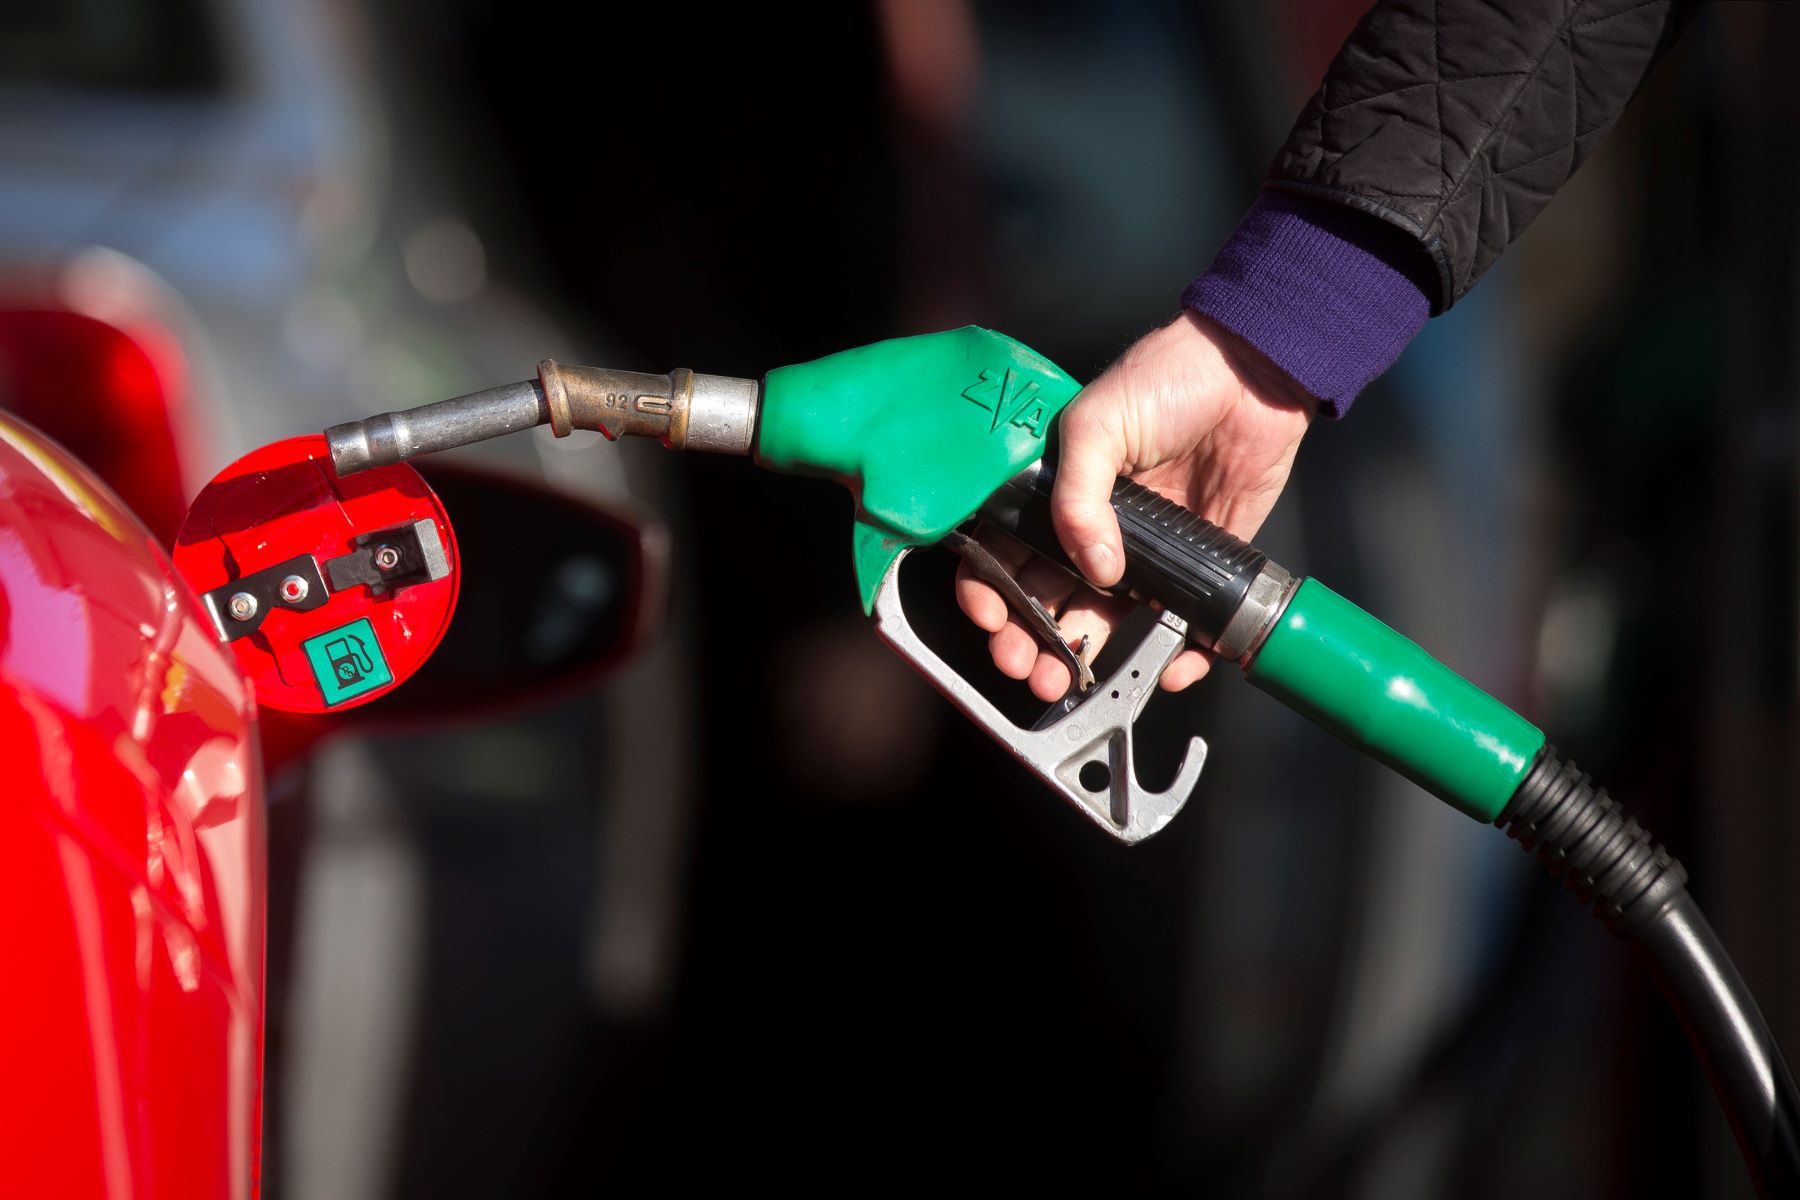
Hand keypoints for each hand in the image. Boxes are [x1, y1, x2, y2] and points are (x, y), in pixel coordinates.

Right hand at [955, 310, 1316, 699]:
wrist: (1254, 372)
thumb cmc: (1169, 375)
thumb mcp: (1099, 422)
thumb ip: (1079, 496)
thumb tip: (1094, 569)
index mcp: (1054, 490)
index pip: (1005, 551)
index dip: (989, 589)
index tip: (992, 619)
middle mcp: (1093, 527)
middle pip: (1045, 599)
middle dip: (1029, 640)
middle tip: (1029, 666)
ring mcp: (1144, 550)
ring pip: (1102, 620)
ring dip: (1084, 658)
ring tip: (1072, 681)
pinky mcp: (1197, 564)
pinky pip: (1180, 622)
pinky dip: (1176, 655)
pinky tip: (1169, 668)